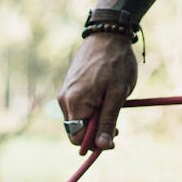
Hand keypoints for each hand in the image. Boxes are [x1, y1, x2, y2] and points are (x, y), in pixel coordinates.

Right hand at [57, 33, 137, 150]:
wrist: (107, 34)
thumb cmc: (115, 63)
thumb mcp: (117, 94)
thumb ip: (108, 121)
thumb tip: (103, 146)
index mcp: (75, 103)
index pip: (77, 138)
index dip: (94, 142)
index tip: (115, 136)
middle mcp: (64, 100)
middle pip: (76, 130)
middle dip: (95, 131)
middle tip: (117, 123)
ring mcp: (64, 93)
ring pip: (78, 119)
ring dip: (94, 119)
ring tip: (111, 103)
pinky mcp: (68, 87)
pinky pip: (77, 108)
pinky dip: (90, 109)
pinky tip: (103, 96)